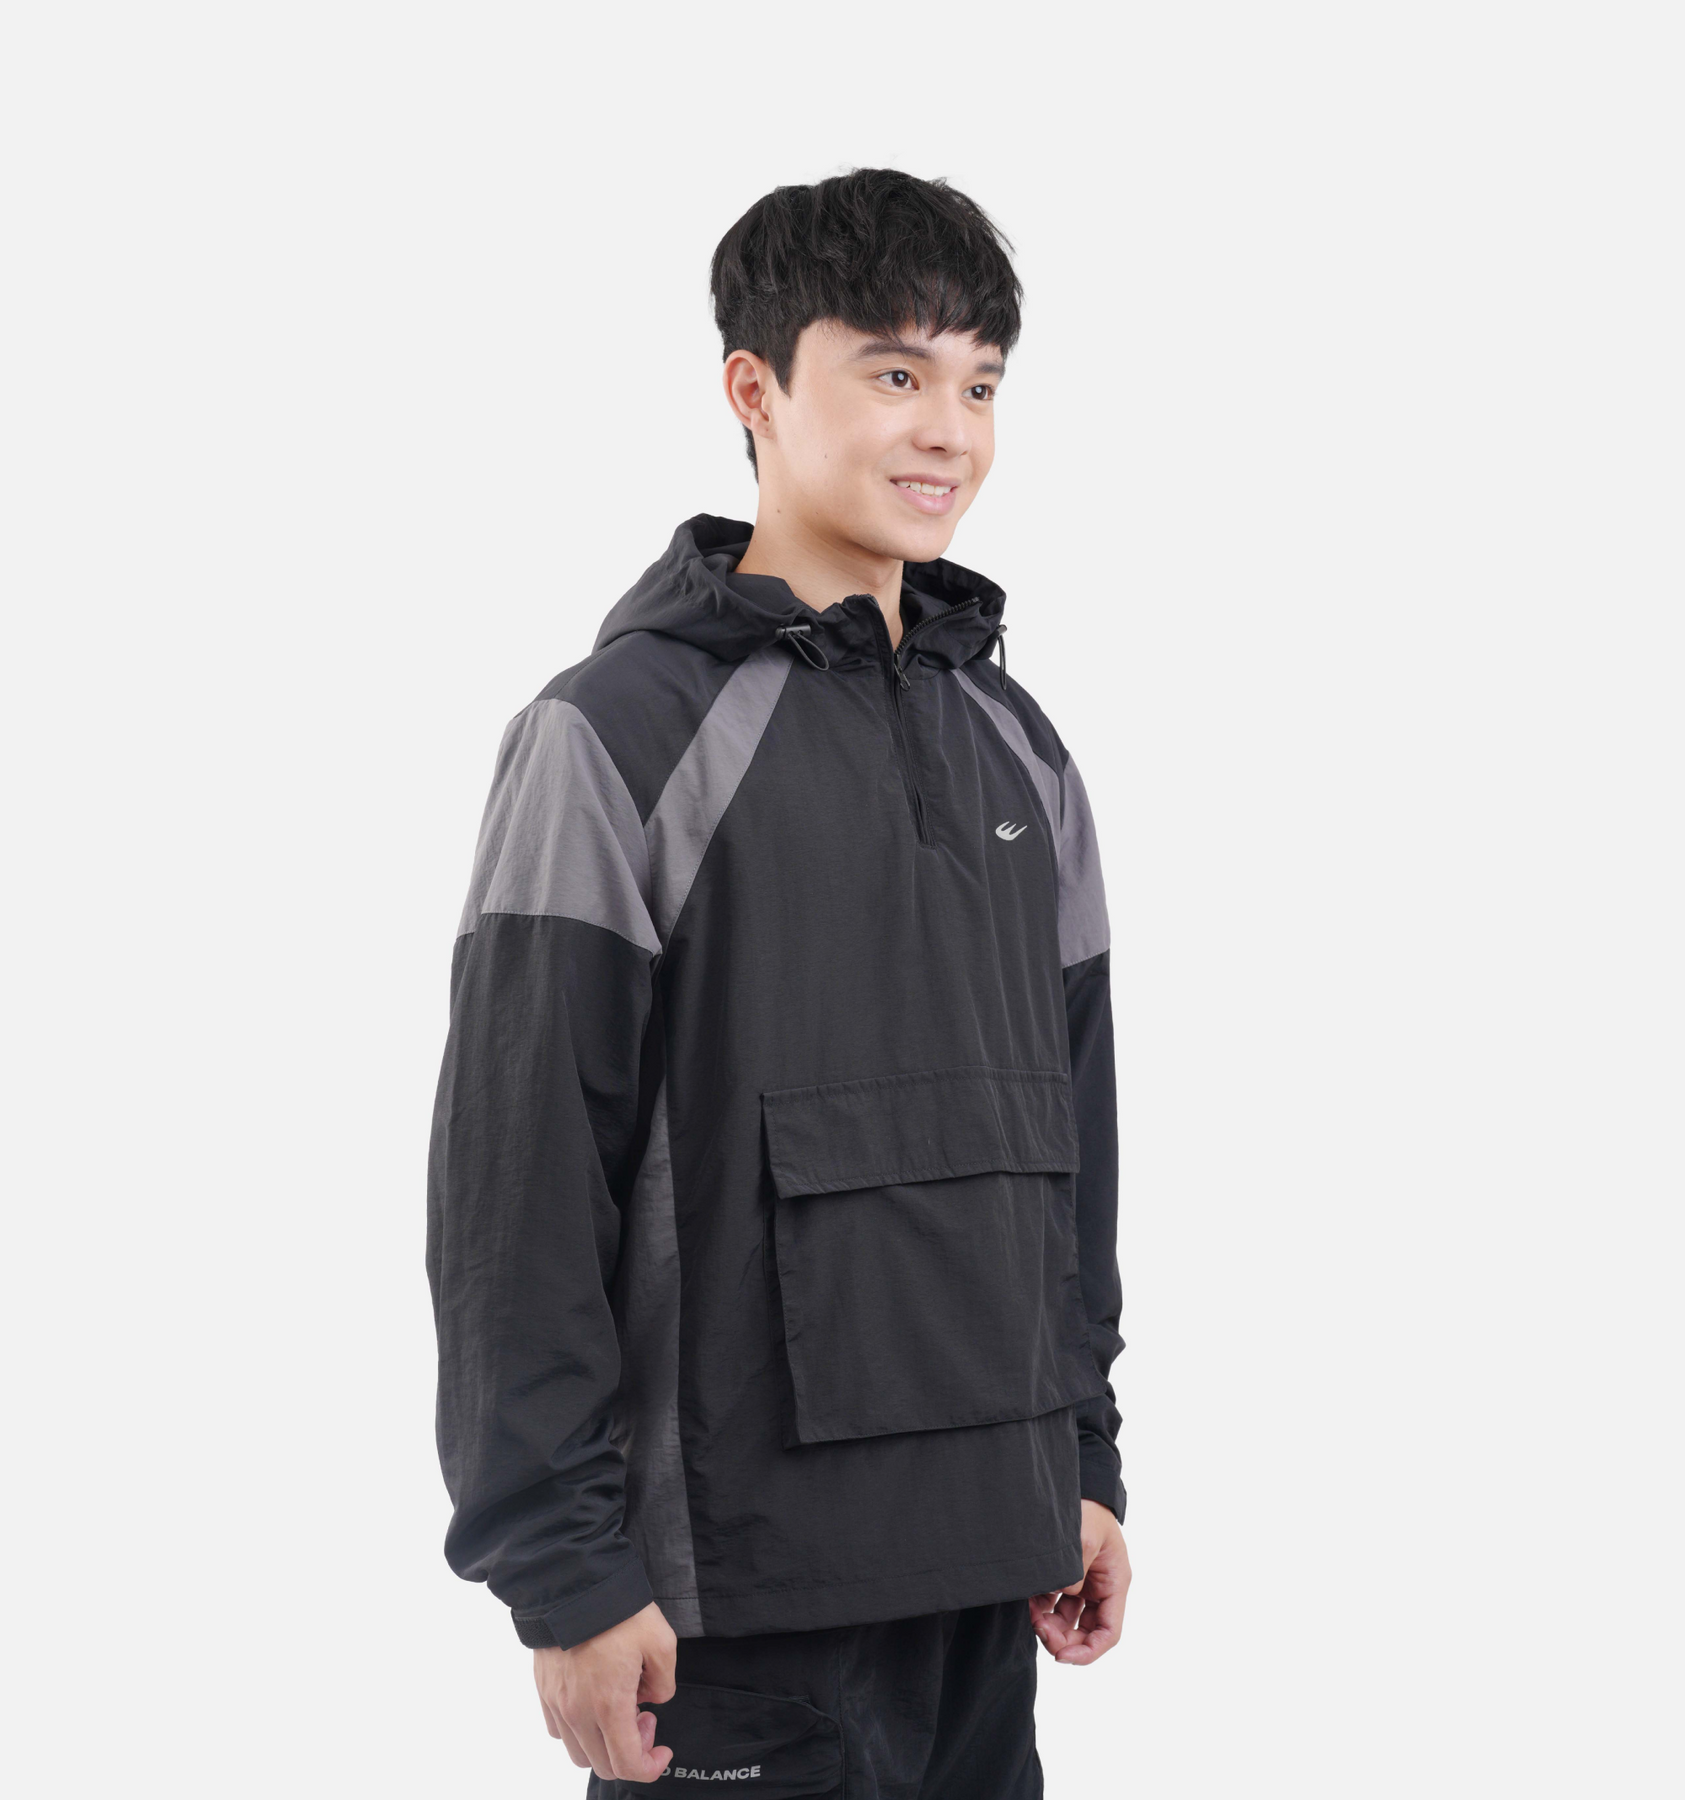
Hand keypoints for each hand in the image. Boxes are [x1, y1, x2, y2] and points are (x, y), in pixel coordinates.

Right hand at [534, 1601, 677, 1782]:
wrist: (574, 1584)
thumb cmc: (617, 1610)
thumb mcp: (662, 1641)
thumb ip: (665, 1682)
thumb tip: (653, 1699)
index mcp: (608, 1705)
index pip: (627, 1765)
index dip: (650, 1767)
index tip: (662, 1750)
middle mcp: (578, 1712)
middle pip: (603, 1765)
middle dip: (630, 1752)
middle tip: (642, 1716)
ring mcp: (557, 1703)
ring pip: (579, 1753)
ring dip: (603, 1744)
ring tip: (618, 1706)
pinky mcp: (544, 1691)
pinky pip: (559, 1730)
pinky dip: (579, 1729)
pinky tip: (594, 1700)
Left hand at [1028, 1498, 1129, 1664]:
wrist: (1076, 1483)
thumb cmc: (1086, 1506)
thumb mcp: (1083, 1537)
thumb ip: (1074, 1572)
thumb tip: (1061, 1596)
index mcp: (1114, 1582)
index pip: (1108, 1631)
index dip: (1088, 1651)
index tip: (1062, 1656)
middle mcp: (1100, 1587)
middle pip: (1086, 1631)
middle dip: (1064, 1640)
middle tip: (1041, 1632)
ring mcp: (1082, 1582)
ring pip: (1068, 1620)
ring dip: (1051, 1626)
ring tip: (1033, 1616)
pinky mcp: (1064, 1575)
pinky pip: (1053, 1604)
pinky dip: (1041, 1610)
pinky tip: (1030, 1604)